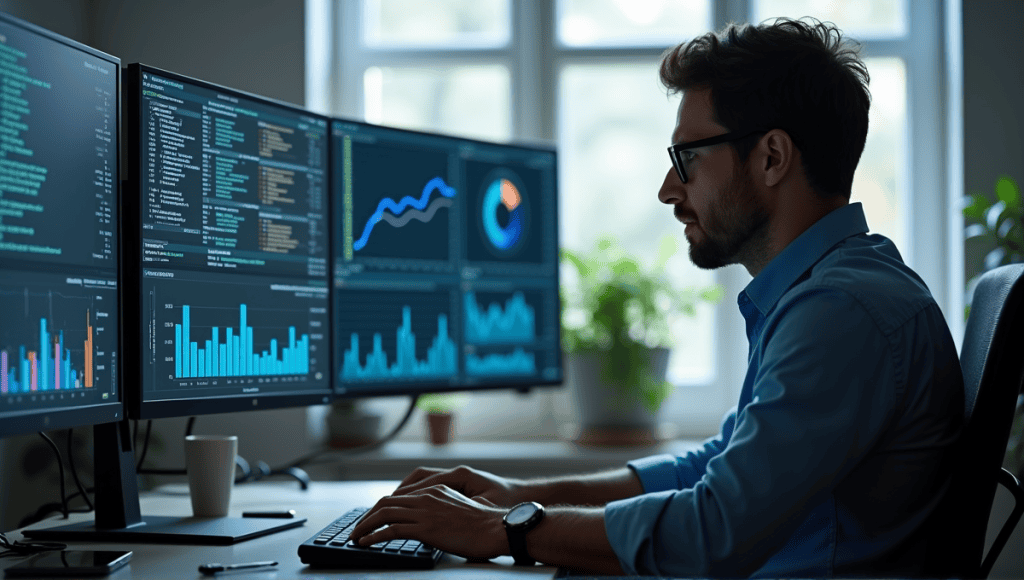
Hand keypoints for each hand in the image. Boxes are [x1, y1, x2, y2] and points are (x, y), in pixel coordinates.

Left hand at [349, 485, 507, 560]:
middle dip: (367, 516)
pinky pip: (392, 530)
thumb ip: (440, 510)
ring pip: (385, 513)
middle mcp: (427, 497)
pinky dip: (374, 535)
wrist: (496, 528)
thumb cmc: (482, 525)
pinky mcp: (426, 527)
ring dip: (365, 525)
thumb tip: (428, 523)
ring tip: (355, 537)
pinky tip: (366, 542)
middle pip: (386, 502)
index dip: (380, 508)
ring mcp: (426, 512)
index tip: (370, 519)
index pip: (398, 496)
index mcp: (434, 491)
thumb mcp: (458, 509)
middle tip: (357, 529)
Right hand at [391, 465, 522, 506]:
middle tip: (380, 509)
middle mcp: (455, 473)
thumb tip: (433, 517)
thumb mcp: (481, 510)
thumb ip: (458, 510)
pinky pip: (429, 484)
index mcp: (460, 475)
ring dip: (404, 492)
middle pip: (417, 478)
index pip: (424, 482)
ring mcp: (455, 477)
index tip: (388, 508)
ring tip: (388, 507)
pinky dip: (415, 492)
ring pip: (421, 479)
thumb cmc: (505, 505)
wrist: (520, 501)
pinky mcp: (456, 485)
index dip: (404, 497)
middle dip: (398, 494)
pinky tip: (407, 505)